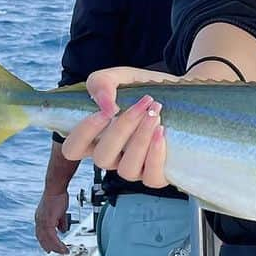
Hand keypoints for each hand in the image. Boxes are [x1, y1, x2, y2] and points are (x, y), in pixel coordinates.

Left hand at [35, 189, 70, 254]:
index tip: (50, 247)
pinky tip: (62, 246)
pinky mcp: (47, 221)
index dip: (45, 241)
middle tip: (56, 253)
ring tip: (63, 251)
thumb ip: (60, 222)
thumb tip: (63, 229)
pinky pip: (52, 237)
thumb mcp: (60, 212)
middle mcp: (39, 221)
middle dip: (49, 247)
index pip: (41, 234)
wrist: (56, 188)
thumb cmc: (58, 196)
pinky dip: (57, 244)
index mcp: (41, 218)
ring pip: (47, 240)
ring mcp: (42, 221)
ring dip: (55, 247)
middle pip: (42, 239)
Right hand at [61, 72, 169, 190]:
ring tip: (155, 114)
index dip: (83, 134)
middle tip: (143, 103)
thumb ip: (103, 83)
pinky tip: (162, 132)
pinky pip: (151, 178)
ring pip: (127, 170)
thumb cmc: (145, 89)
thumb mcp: (121, 77)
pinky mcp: (156, 175)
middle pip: (102, 158)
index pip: (72, 149)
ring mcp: (133, 169)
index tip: (106, 111)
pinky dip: (156, 155)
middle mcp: (112, 157)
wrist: (183, 95)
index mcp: (96, 138)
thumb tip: (106, 105)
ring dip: (140, 140)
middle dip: (122, 129)